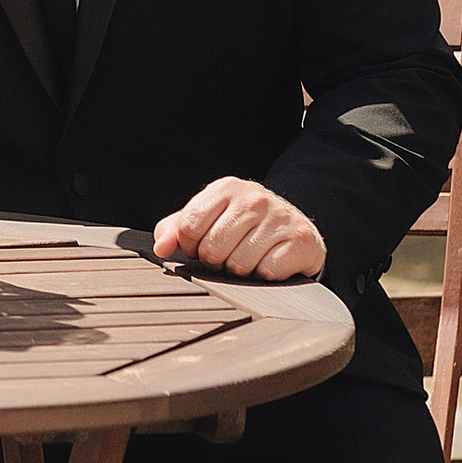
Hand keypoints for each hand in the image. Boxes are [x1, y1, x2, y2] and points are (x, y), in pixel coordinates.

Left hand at [153, 179, 325, 279]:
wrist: (294, 227)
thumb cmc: (245, 225)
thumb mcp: (209, 218)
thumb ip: (177, 229)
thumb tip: (161, 247)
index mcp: (226, 188)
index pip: (188, 226)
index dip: (190, 245)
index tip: (201, 245)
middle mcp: (254, 198)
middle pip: (212, 249)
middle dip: (216, 260)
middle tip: (229, 253)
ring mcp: (279, 218)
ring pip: (238, 264)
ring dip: (241, 270)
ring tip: (250, 256)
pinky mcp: (299, 241)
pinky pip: (267, 271)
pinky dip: (265, 274)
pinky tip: (270, 260)